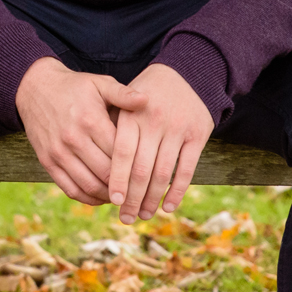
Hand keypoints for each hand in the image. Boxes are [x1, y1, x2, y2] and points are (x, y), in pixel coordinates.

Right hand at [14, 57, 144, 205]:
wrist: (34, 88)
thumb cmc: (74, 86)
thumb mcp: (99, 83)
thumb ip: (123, 93)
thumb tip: (147, 100)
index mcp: (91, 120)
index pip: (120, 154)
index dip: (137, 167)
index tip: (149, 174)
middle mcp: (73, 138)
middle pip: (107, 174)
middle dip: (126, 187)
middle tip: (141, 192)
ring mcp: (58, 152)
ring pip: (89, 186)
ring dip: (109, 196)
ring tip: (124, 196)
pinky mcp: (47, 161)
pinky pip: (70, 189)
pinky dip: (88, 198)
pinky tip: (101, 196)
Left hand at [106, 63, 213, 222]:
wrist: (185, 74)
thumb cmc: (145, 93)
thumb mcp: (123, 100)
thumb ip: (111, 126)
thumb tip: (94, 163)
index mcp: (131, 114)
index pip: (122, 153)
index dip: (117, 179)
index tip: (113, 200)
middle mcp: (154, 122)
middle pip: (142, 168)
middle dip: (133, 197)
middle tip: (126, 217)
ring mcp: (177, 129)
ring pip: (163, 172)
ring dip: (153, 199)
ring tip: (144, 215)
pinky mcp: (198, 135)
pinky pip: (187, 169)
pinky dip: (177, 191)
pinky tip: (167, 206)